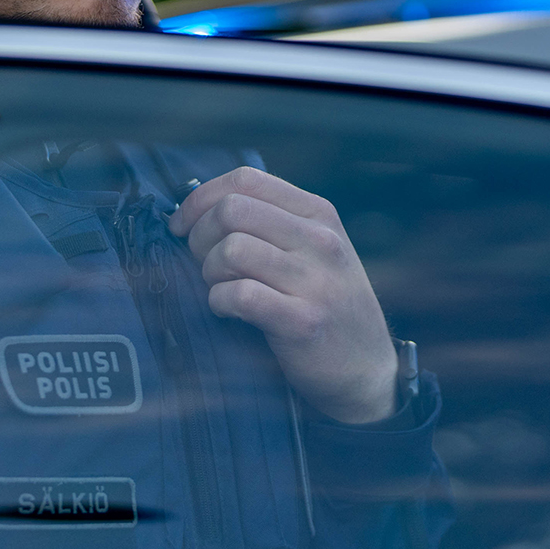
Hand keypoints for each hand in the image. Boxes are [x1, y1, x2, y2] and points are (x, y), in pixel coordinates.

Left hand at [168, 166, 397, 423]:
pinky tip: (228, 311)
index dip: (201, 199)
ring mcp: (315, 281)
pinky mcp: (304, 322)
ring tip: (220, 289)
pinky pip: (241, 295)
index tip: (183, 225)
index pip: (246, 179)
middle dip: (200, 236)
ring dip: (209, 272)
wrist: (366, 369)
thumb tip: (198, 208)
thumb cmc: (326, 304)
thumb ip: (272, 222)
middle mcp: (321, 240)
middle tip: (202, 264)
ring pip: (232, 249)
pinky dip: (220, 301)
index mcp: (319, 213)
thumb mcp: (315, 249)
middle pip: (232, 210)